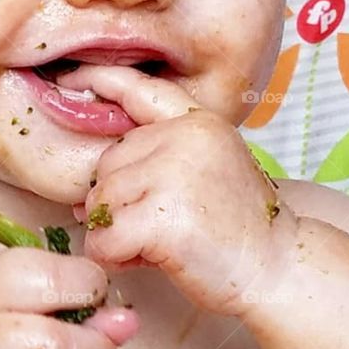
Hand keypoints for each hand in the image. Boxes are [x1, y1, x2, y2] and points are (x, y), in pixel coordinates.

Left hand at [65, 64, 298, 315]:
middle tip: (155, 230)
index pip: (139, 90)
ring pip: (100, 202)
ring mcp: (174, 173)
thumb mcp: (206, 173)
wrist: (279, 269)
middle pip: (106, 164)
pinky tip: (144, 261)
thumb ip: (156, 162)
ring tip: (157, 245)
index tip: (69, 79)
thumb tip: (87, 192)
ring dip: (115, 234)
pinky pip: (103, 237)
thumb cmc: (238, 231)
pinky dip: (112, 257)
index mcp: (197, 123)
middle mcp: (185, 138)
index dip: (101, 82)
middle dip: (116, 204)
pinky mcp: (162, 216)